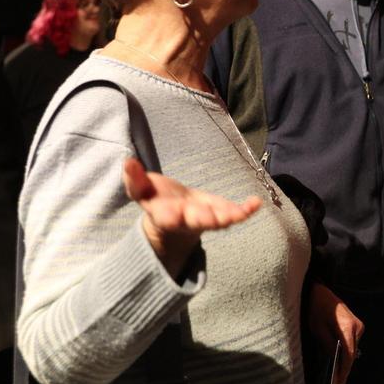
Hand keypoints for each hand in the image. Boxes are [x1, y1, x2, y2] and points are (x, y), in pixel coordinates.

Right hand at [123, 157, 261, 277]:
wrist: (176, 214)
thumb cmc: (158, 199)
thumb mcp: (142, 189)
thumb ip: (134, 178)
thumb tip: (127, 161)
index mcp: (165, 215)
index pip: (165, 218)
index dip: (169, 217)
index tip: (171, 214)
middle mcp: (187, 220)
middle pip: (195, 222)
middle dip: (203, 219)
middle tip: (211, 217)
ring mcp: (207, 219)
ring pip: (217, 221)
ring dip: (227, 217)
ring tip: (240, 213)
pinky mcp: (222, 214)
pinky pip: (235, 215)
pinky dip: (246, 210)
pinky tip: (256, 203)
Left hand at [307, 283, 363, 383]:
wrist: (320, 292)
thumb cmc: (316, 308)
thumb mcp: (318, 329)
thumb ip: (328, 345)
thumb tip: (335, 361)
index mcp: (348, 328)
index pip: (349, 355)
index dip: (344, 371)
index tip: (338, 383)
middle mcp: (357, 327)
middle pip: (352, 354)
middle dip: (344, 369)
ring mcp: (358, 326)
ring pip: (353, 349)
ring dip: (345, 361)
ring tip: (336, 375)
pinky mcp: (356, 325)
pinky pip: (352, 343)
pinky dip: (346, 352)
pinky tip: (338, 361)